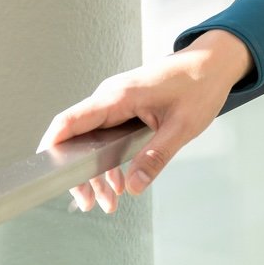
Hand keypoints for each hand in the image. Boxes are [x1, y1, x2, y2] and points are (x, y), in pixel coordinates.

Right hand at [35, 30, 252, 213]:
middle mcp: (110, 97)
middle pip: (76, 138)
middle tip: (89, 202)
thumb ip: (156, 156)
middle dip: (79, 173)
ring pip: (92, 140)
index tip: (48, 175)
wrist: (215, 62)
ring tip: (107, 202)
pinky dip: (109, 160)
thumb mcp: (182, 126)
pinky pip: (107, 135)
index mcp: (117, 97)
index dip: (51, 148)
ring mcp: (117, 101)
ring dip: (96, 172)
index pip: (68, 122)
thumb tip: (134, 186)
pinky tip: (119, 183)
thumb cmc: (201, 84)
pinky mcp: (126, 106)